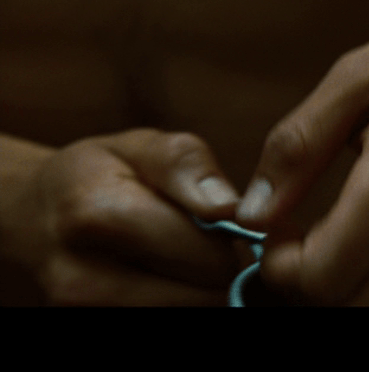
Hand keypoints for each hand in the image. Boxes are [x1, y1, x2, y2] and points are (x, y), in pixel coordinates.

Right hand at [9, 129, 252, 305]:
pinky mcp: (94, 325)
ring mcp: (84, 312)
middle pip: (201, 293)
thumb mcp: (143, 146)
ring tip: (170, 255)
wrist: (37, 214)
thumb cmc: (101, 172)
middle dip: (212, 266)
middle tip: (191, 238)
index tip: (212, 220)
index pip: (204, 254)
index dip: (225, 237)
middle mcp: (83, 279)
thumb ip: (187, 166)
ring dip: (194, 287)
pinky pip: (169, 316)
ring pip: (188, 310)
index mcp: (96, 216)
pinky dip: (175, 298)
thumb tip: (227, 209)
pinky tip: (157, 274)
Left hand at [236, 0, 368, 304]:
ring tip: (345, 233)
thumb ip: (298, 146)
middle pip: (350, 309)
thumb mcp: (363, 73)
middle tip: (300, 242)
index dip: (280, 269)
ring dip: (351, 286)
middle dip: (311, 285)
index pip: (321, 278)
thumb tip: (253, 211)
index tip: (276, 236)